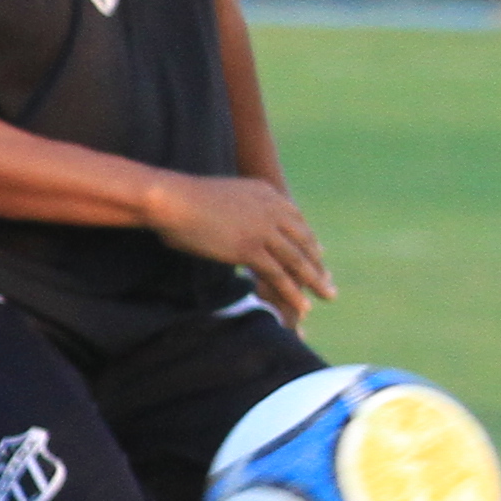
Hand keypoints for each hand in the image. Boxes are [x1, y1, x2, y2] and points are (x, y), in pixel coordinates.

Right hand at [151, 169, 332, 319]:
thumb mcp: (219, 195)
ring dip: (315, 280)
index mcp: (266, 193)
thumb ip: (234, 206)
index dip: (307, 239)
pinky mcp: (250, 249)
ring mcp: (263, 230)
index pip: (296, 219)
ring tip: (328, 295)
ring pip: (297, 259)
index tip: (317, 254)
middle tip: (328, 279)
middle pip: (303, 240)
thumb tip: (227, 218)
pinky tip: (303, 306)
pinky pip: (279, 274)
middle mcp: (271, 210)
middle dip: (317, 262)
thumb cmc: (181, 198)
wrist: (172, 198)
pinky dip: (292, 292)